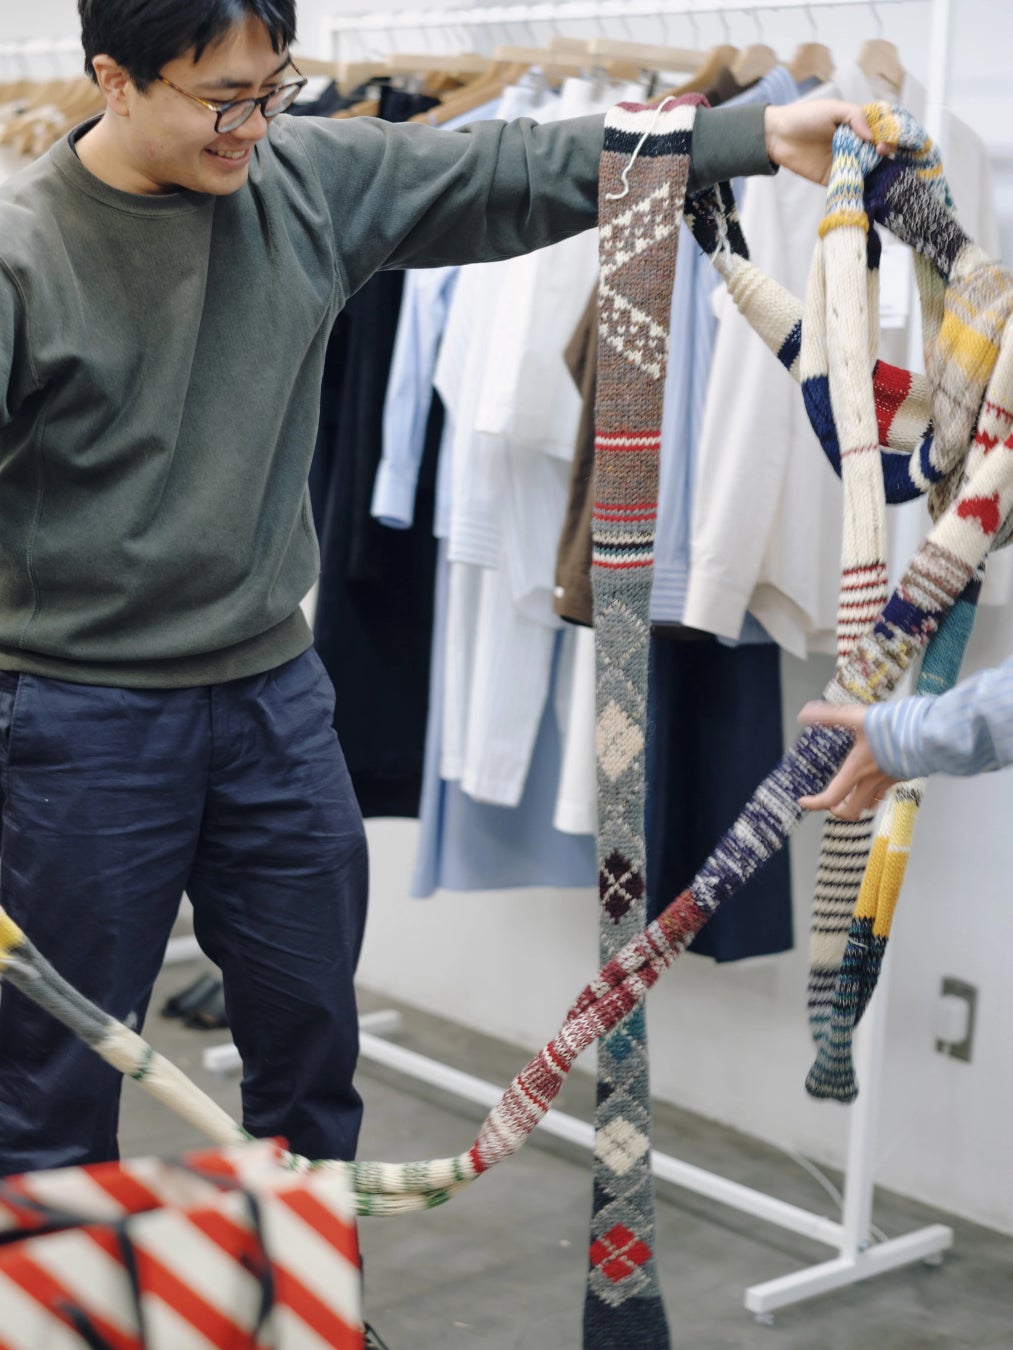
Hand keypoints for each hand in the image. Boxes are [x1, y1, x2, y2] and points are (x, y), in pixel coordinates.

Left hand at [764, 99, 895, 186]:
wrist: (778, 135)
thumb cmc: (806, 116)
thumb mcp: (834, 108)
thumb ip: (855, 117)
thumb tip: (872, 136)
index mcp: (857, 127)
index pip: (880, 133)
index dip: (888, 137)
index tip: (885, 142)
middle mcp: (854, 146)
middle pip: (877, 154)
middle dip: (884, 155)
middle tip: (881, 153)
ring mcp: (844, 163)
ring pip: (866, 170)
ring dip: (874, 172)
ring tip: (876, 169)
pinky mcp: (832, 179)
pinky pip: (848, 184)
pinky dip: (857, 186)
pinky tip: (864, 185)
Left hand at [796, 701, 899, 819]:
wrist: (931, 733)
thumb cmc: (895, 727)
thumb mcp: (857, 717)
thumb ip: (831, 716)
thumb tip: (806, 713)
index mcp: (857, 770)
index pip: (831, 797)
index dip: (815, 803)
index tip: (804, 801)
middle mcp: (873, 782)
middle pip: (852, 812)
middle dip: (838, 810)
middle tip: (832, 801)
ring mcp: (890, 782)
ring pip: (871, 804)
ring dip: (859, 802)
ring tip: (852, 790)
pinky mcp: (904, 776)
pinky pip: (887, 790)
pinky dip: (877, 789)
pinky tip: (876, 775)